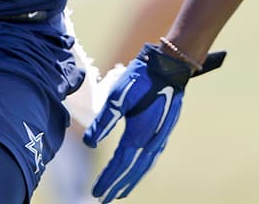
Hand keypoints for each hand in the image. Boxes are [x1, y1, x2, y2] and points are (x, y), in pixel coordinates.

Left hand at [82, 43, 223, 200]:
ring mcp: (160, 138)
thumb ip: (103, 122)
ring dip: (131, 180)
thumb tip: (89, 143)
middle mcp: (151, 141)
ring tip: (120, 191)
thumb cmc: (140, 79)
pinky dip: (142, 169)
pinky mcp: (164, 131)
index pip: (120, 164)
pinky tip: (138, 170)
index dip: (107, 179)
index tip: (96, 192)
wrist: (169, 68)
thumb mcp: (116, 97)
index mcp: (138, 134)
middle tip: (105, 199)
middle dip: (118, 185)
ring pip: (144, 167)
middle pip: (132, 171)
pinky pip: (151, 158)